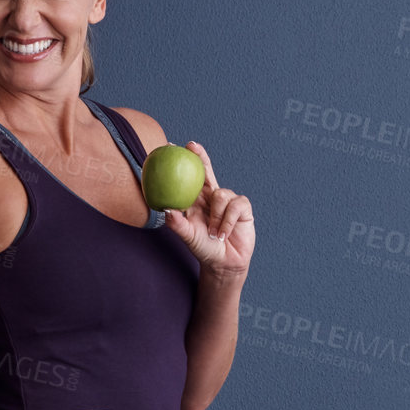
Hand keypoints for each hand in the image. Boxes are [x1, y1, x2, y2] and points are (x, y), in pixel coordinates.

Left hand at [160, 141, 253, 276]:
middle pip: (206, 172)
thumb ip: (178, 224)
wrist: (224, 263)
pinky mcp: (243, 208)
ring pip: (221, 195)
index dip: (182, 162)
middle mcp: (212, 197)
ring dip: (216, 217)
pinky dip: (227, 221)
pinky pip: (235, 206)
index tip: (170, 146)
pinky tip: (223, 234)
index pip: (189, 177)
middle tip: (192, 147)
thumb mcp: (189, 236)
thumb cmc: (204, 249)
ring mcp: (228, 201)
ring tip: (213, 234)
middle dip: (200, 157)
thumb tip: (167, 210)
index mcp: (196, 201)